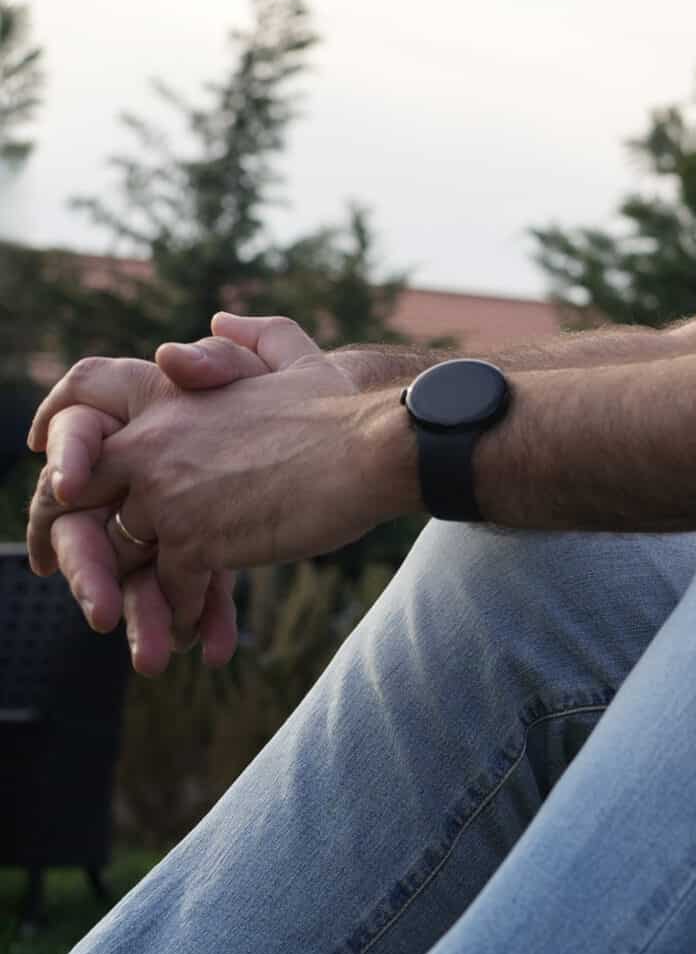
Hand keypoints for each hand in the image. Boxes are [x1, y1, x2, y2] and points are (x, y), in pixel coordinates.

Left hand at [46, 316, 395, 666]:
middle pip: (87, 509)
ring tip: (158, 626)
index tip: (63, 503)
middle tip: (86, 584)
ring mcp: (168, 496)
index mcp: (166, 402)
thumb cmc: (342, 407)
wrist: (374, 446)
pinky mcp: (195, 540)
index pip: (84, 440)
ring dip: (141, 596)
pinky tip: (200, 633)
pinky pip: (169, 588)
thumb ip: (252, 341)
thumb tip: (220, 319)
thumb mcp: (293, 360)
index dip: (66, 477)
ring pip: (128, 557)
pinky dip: (183, 613)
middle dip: (81, 551)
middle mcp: (152, 448)